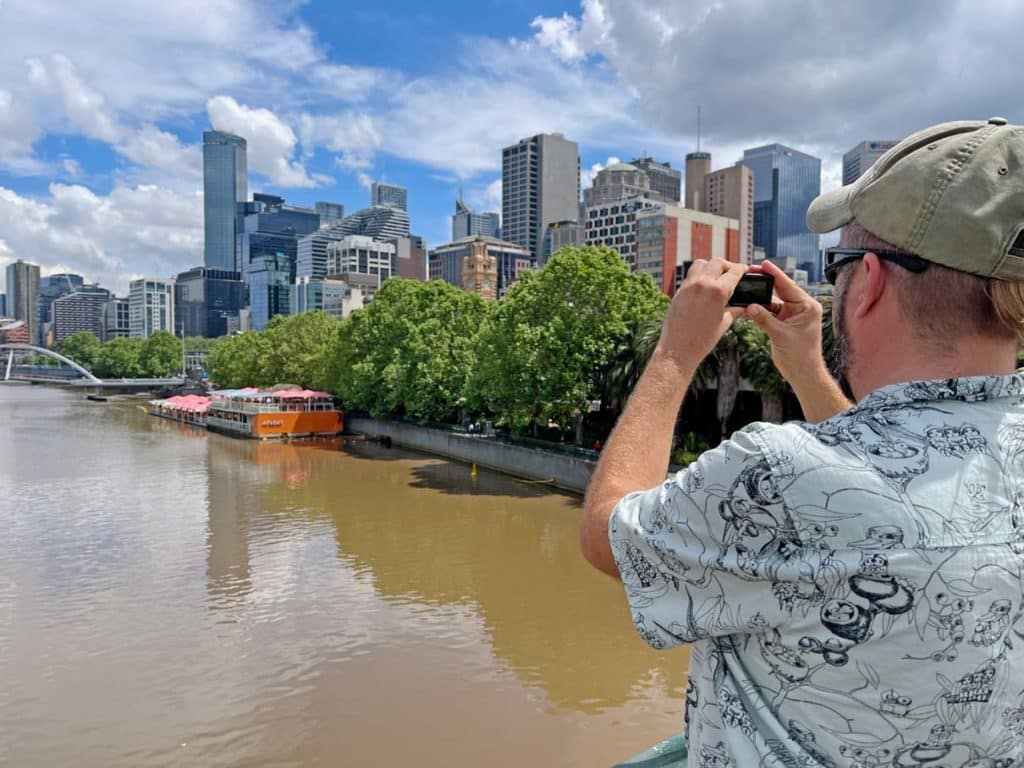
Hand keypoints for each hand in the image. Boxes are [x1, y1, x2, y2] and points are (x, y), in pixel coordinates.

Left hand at [656, 258, 747, 369]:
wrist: (678, 349)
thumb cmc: (703, 340)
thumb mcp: (724, 323)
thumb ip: (735, 310)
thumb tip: (744, 307)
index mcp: (718, 292)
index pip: (734, 272)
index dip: (742, 269)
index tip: (745, 269)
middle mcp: (703, 284)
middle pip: (717, 262)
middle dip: (727, 266)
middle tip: (731, 274)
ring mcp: (688, 286)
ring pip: (701, 264)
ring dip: (710, 266)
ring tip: (715, 277)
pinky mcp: (678, 292)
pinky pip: (690, 276)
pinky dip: (698, 276)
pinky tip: (703, 287)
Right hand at [743, 260, 825, 383]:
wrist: (803, 373)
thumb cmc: (800, 356)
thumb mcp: (780, 335)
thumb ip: (764, 319)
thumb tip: (750, 306)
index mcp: (807, 306)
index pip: (788, 286)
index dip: (774, 275)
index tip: (763, 264)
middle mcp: (801, 308)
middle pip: (780, 290)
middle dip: (766, 283)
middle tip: (751, 272)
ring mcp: (792, 315)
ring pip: (773, 301)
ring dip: (761, 297)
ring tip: (747, 288)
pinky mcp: (784, 323)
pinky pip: (770, 312)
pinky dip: (760, 309)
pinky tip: (749, 305)